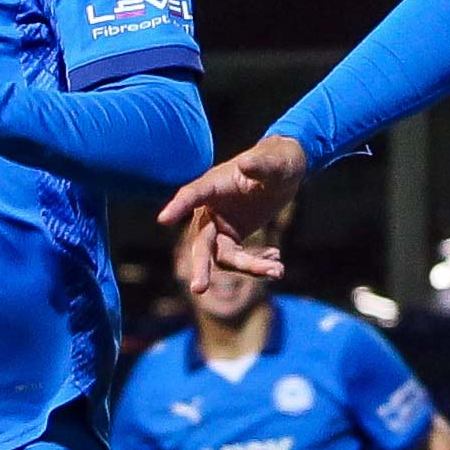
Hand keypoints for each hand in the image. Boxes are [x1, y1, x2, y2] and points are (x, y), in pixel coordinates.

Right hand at [158, 134, 309, 276]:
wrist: (285, 171)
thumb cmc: (278, 160)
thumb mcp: (275, 163)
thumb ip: (261, 165)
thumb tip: (246, 164)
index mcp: (214, 184)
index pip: (192, 194)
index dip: (179, 206)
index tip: (164, 219)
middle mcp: (211, 208)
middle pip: (202, 242)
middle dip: (201, 266)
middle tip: (199, 289)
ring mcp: (221, 225)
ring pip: (226, 257)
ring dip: (250, 267)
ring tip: (278, 270)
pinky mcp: (233, 236)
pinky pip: (239, 259)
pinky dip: (258, 263)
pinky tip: (277, 260)